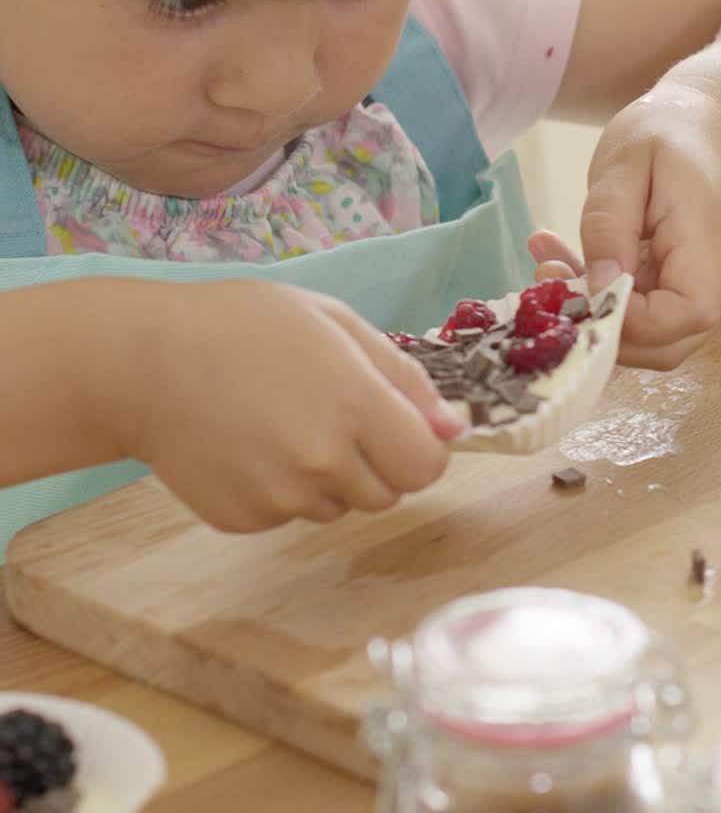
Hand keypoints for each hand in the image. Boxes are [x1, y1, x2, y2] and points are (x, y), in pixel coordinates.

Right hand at [107, 281, 462, 532]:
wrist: (144, 363)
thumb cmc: (244, 325)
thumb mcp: (336, 322)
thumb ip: (404, 378)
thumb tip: (453, 428)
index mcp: (354, 405)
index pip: (427, 466)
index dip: (422, 448)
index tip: (404, 427)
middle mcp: (322, 461)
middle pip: (389, 491)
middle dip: (379, 460)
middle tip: (337, 415)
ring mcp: (280, 498)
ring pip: (342, 506)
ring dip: (333, 476)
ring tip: (287, 423)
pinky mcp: (244, 520)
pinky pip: (293, 515)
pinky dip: (287, 490)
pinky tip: (255, 446)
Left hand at [531, 86, 720, 369]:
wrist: (709, 120)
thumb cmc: (669, 132)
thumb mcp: (625, 165)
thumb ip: (608, 226)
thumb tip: (598, 288)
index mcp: (710, 246)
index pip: (685, 316)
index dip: (630, 322)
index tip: (579, 289)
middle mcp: (716, 278)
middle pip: (667, 343)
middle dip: (602, 325)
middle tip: (549, 280)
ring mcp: (701, 285)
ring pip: (649, 332)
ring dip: (593, 308)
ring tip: (547, 263)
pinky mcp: (679, 282)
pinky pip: (641, 306)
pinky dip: (600, 291)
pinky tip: (561, 256)